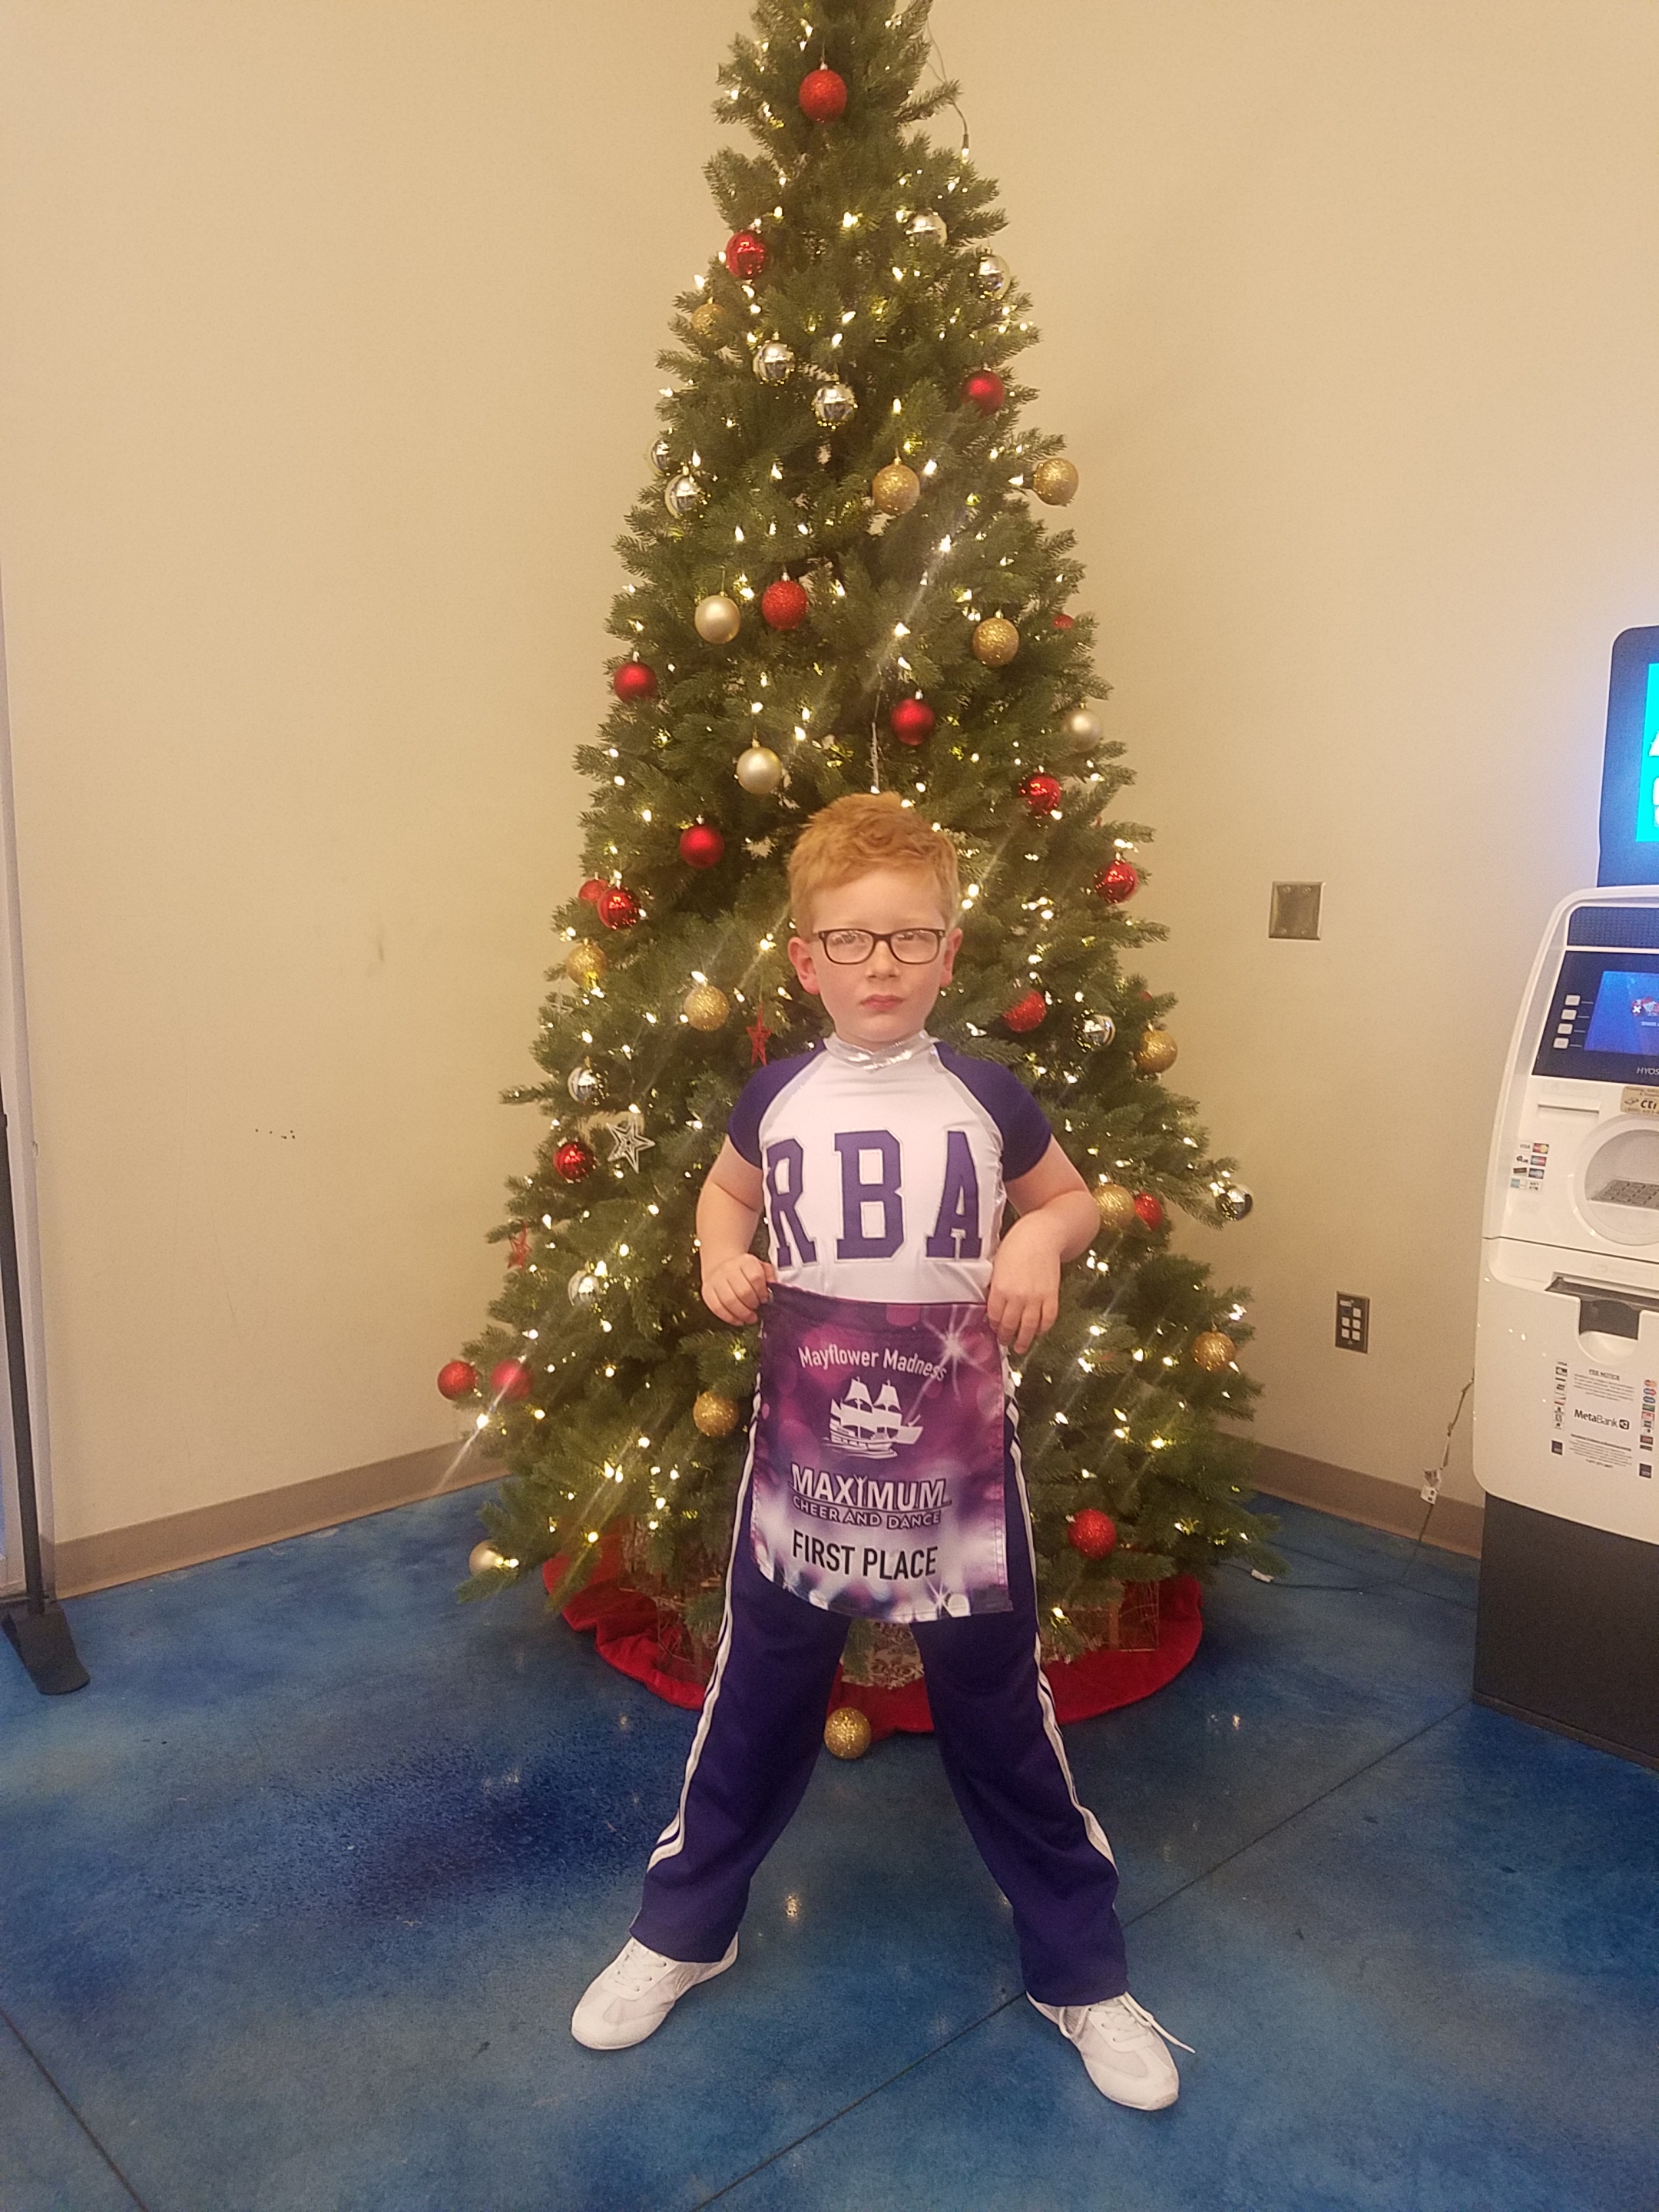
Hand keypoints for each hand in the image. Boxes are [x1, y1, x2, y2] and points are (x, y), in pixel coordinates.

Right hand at [702, 1253, 774, 1324]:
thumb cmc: (745, 1269)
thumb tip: (776, 1289)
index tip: (765, 1299)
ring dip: (742, 1314)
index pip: (755, 1278)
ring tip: (750, 1317)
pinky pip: (717, 1308)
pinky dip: (729, 1318)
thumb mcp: (761, 1267)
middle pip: (742, 1292)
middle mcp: (728, 1269)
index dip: (762, 1292)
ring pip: (729, 1302)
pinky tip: (739, 1320)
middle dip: (753, 1304)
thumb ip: (770, 1277)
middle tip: (756, 1308)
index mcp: (745, 1262)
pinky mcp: (707, 1292)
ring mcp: (716, 1280)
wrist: (722, 1264)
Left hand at [987, 1220, 1060, 1353]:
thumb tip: (991, 1302)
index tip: (992, 1329)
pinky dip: (1043, 1329)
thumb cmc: (1017, 1243)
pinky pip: (1048, 1319)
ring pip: (1029, 1328)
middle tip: (1004, 1342)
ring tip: (1020, 1347)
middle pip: (1010, 1326)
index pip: (994, 1316)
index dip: (993, 1326)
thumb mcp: (997, 1263)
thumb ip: (995, 1285)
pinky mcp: (1052, 1295)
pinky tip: (1038, 1332)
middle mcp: (1018, 1296)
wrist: (1043, 1233)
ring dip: (1024, 1340)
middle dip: (1006, 1337)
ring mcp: (1036, 1297)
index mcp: (1000, 1287)